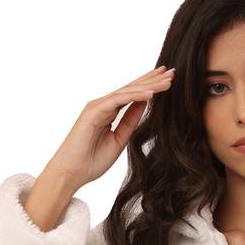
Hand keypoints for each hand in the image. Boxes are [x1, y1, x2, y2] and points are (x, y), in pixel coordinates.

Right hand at [45, 64, 175, 191]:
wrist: (71, 172)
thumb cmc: (91, 160)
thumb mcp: (119, 139)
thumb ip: (130, 121)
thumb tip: (144, 104)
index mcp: (109, 112)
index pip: (132, 96)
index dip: (150, 87)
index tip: (167, 81)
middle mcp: (103, 105)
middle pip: (131, 89)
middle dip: (152, 79)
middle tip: (172, 71)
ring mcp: (97, 106)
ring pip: (127, 92)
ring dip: (148, 85)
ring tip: (167, 81)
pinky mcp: (94, 112)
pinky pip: (118, 101)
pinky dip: (135, 96)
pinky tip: (151, 93)